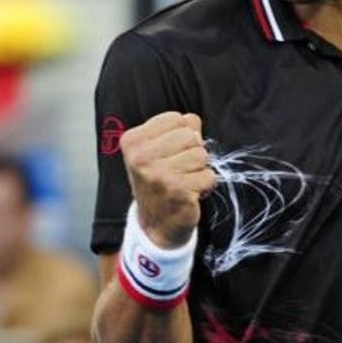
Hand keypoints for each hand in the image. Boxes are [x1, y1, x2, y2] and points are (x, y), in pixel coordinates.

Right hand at [121, 112, 215, 248]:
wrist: (156, 224)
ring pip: (201, 155)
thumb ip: (177, 129)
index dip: (181, 134)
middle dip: (193, 151)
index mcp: (133, 141)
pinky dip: (205, 185)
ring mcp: (158, 175)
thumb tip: (192, 120)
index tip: (169, 154)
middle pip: (191, 135)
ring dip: (199, 169)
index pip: (177, 118)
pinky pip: (208, 175)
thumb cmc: (159, 182)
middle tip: (179, 169)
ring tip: (184, 180)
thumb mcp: (158, 150)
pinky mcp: (177, 191)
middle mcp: (141, 157)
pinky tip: (189, 193)